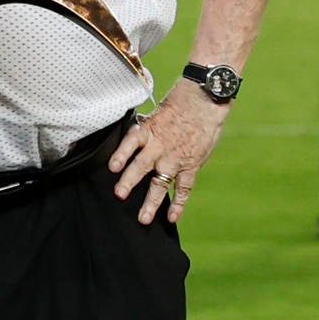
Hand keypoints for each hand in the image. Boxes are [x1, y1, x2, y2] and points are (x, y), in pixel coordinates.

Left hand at [108, 79, 230, 224]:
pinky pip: (184, 187)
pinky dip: (178, 203)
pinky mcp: (191, 165)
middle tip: (120, 194)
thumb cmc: (180, 102)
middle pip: (141, 166)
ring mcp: (175, 157)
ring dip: (151, 202)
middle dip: (129, 181)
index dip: (121, 154)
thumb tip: (133, 132)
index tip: (113, 167)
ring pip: (161, 183)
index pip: (131, 142)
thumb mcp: (157, 111)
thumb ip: (145, 127)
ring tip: (143, 218)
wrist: (205, 101)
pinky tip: (172, 217)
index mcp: (149, 129)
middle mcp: (160, 146)